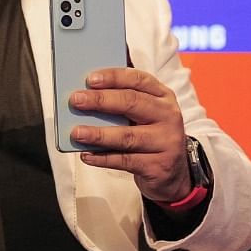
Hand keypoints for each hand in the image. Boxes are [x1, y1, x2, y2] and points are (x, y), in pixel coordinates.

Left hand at [69, 67, 191, 203]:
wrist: (174, 173)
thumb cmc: (152, 135)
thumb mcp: (147, 112)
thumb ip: (124, 99)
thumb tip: (88, 90)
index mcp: (163, 96)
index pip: (139, 79)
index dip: (114, 77)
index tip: (90, 79)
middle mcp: (168, 116)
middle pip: (132, 103)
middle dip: (101, 100)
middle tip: (76, 101)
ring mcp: (166, 142)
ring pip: (127, 136)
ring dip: (98, 134)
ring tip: (76, 133)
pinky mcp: (158, 166)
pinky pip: (125, 161)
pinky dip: (103, 158)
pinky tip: (87, 154)